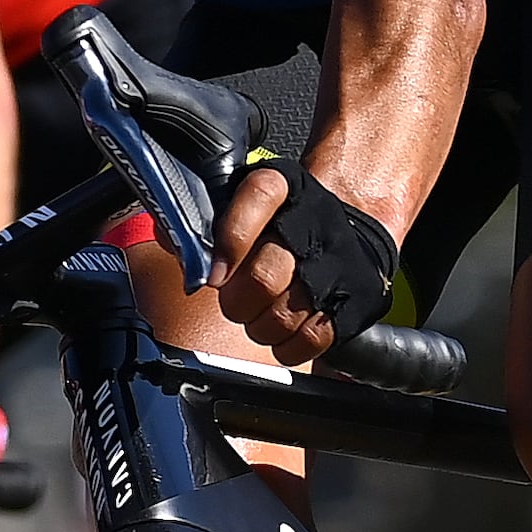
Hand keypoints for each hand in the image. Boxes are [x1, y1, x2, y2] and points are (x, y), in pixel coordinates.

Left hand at [209, 156, 400, 371]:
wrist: (349, 231)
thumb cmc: (283, 223)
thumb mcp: (246, 200)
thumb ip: (206, 218)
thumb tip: (173, 242)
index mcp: (284, 185)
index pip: (258, 199)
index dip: (230, 243)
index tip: (214, 276)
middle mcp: (316, 221)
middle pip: (265, 276)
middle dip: (238, 302)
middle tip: (235, 303)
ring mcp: (340, 262)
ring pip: (285, 314)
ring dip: (260, 327)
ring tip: (259, 319)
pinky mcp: (358, 298)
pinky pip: (314, 338)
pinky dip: (289, 346)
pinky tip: (283, 335)